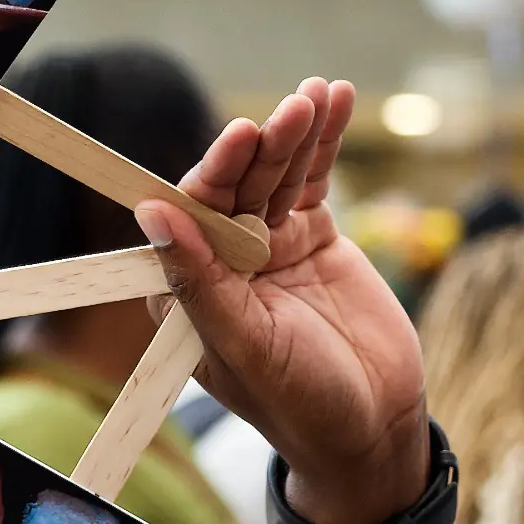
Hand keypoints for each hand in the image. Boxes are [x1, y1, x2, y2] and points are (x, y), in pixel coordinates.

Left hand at [137, 78, 429, 523]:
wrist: (373, 427)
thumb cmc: (301, 404)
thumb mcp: (246, 346)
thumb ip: (199, 281)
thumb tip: (150, 213)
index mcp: (186, 290)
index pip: (190, 218)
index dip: (213, 175)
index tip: (240, 138)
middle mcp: (220, 261)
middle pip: (235, 188)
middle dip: (261, 149)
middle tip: (289, 113)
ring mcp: (268, 244)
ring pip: (275, 177)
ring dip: (296, 135)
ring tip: (315, 96)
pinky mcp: (313, 237)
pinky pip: (313, 180)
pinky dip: (324, 143)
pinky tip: (334, 99)